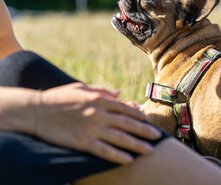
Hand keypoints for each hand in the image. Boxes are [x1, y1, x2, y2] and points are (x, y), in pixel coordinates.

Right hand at [33, 82, 160, 163]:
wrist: (35, 110)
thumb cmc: (58, 98)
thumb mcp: (81, 88)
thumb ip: (102, 91)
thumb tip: (120, 93)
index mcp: (99, 99)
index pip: (125, 108)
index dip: (139, 115)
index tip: (148, 121)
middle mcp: (99, 113)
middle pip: (127, 123)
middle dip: (144, 130)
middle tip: (157, 137)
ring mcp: (92, 128)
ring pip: (120, 137)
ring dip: (137, 144)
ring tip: (150, 150)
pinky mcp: (82, 142)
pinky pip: (104, 150)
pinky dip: (117, 155)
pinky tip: (129, 160)